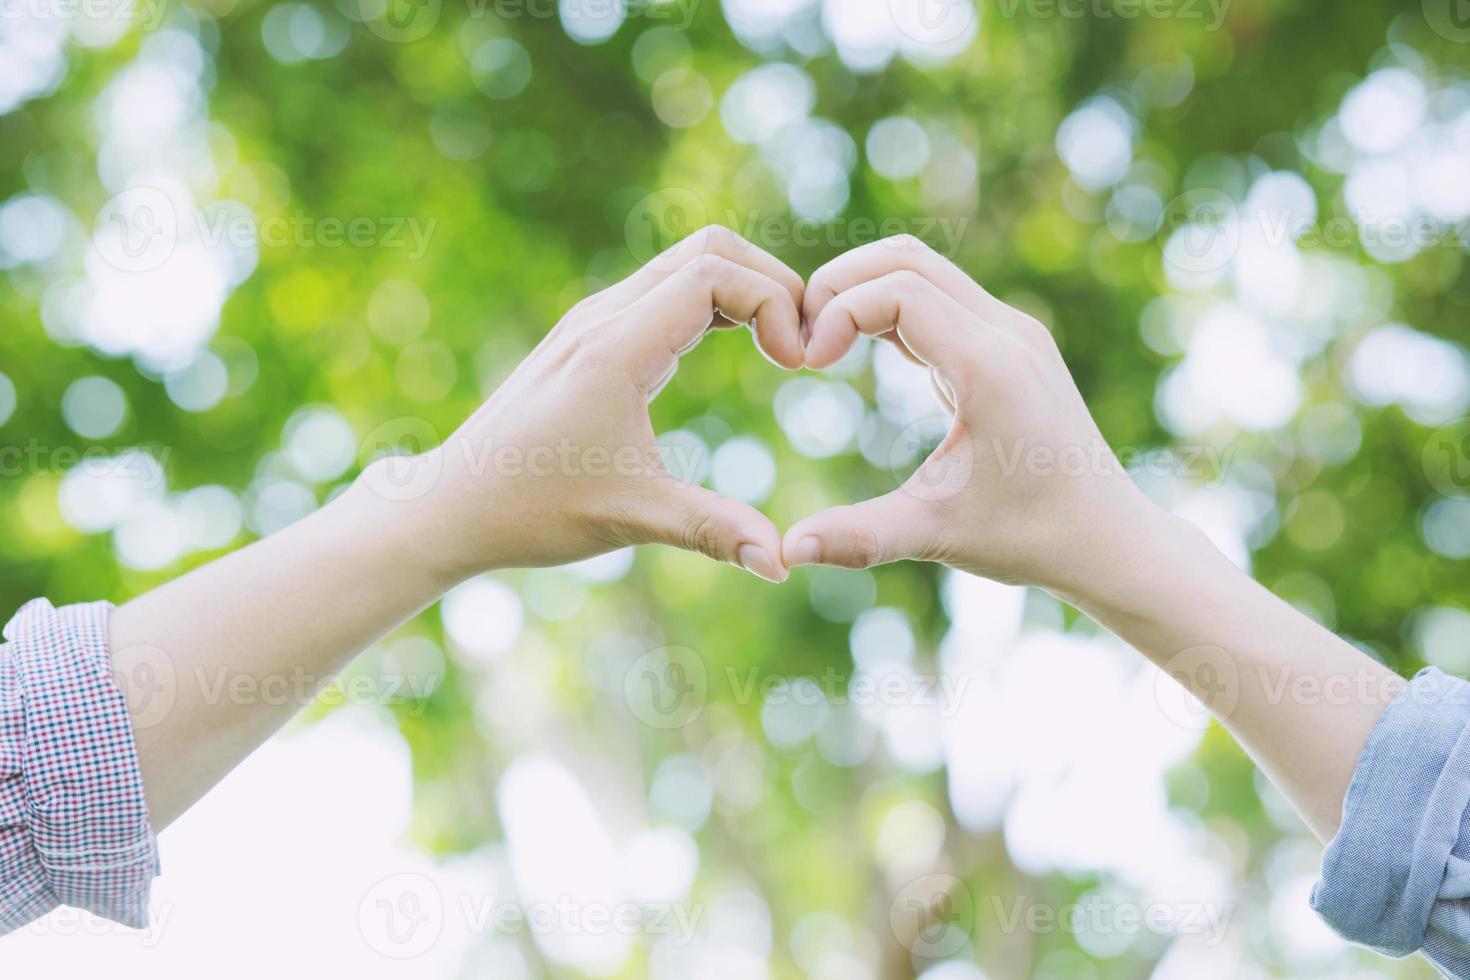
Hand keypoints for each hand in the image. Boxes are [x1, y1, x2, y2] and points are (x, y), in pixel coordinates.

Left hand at [369, 226, 804, 584]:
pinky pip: (666, 289)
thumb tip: (783, 563)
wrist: (451, 503)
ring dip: (743, 289)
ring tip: (781, 348)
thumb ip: (713, 531)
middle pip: (709, 247)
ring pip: (686, 262)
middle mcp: (603, 317)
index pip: (714, 273)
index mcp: (615, 347)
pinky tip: (739, 347)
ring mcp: (594, 320)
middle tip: (803, 347)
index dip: (773, 303)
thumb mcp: (632, 518)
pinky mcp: (590, 336)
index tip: (795, 365)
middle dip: (771, 283)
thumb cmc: (532, 509)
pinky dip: (714, 302)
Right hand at [783, 236, 1161, 595]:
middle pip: (906, 259)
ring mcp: (1013, 331)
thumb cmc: (1030, 537)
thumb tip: (786, 553)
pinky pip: (938, 296)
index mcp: (991, 367)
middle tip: (798, 341)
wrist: (1107, 537)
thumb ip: (859, 538)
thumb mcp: (937, 534)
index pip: (898, 290)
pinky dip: (888, 306)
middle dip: (839, 285)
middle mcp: (1008, 332)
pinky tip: (854, 349)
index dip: (836, 313)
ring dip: (862, 290)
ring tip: (819, 344)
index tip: (806, 366)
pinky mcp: (1009, 342)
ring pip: (922, 268)